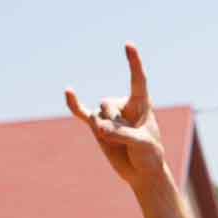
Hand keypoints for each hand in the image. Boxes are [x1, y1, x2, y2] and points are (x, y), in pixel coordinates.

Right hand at [64, 43, 168, 187]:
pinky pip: (82, 113)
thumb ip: (122, 134)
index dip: (134, 63)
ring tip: (121, 144)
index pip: (138, 80)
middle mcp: (123, 105)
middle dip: (115, 126)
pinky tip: (69, 92)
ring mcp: (108, 115)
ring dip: (106, 133)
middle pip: (107, 105)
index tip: (129, 45)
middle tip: (131, 141)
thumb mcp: (142, 145)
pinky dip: (74, 104)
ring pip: (97, 116)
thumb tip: (98, 127)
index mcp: (141, 104)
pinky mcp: (97, 126)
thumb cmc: (149, 156)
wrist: (141, 172)